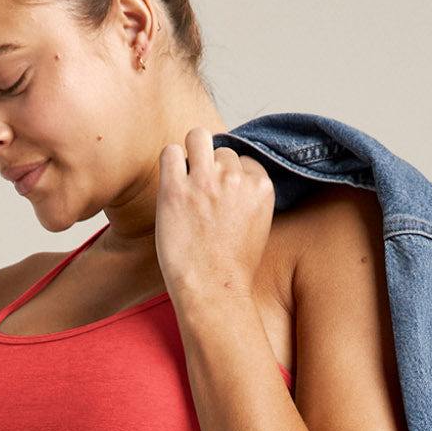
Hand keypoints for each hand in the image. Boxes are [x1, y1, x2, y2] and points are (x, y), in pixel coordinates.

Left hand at [154, 126, 274, 304]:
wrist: (213, 292)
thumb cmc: (231, 267)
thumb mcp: (257, 225)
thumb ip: (249, 196)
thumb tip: (233, 171)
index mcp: (261, 186)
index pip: (244, 159)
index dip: (230, 176)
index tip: (222, 198)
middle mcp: (235, 178)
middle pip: (221, 150)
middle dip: (211, 168)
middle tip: (202, 197)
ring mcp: (205, 181)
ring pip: (197, 138)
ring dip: (191, 154)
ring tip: (186, 182)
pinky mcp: (175, 189)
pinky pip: (170, 152)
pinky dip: (170, 163)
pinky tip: (171, 183)